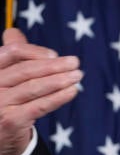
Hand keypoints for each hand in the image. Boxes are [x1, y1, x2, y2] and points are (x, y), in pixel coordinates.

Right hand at [0, 28, 81, 154]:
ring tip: (78, 75)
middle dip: (54, 65)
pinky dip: (58, 97)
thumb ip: (12, 57)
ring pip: (34, 87)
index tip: (55, 55)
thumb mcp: (5, 78)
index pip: (10, 53)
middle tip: (76, 62)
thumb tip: (13, 32)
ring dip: (60, 80)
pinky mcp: (9, 122)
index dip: (34, 52)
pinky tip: (73, 91)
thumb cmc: (5, 101)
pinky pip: (39, 106)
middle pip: (25, 70)